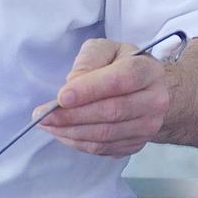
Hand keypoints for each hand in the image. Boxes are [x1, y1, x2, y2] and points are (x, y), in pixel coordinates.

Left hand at [37, 37, 172, 158]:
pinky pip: (103, 149)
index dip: (88, 90)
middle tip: (43, 116)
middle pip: (110, 112)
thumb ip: (89, 60)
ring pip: (105, 135)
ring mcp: (148, 126)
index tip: (61, 97)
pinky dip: (78, 143)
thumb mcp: (107, 49)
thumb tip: (73, 84)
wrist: (152, 91)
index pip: (118, 81)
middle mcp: (154, 100)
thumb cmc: (123, 65)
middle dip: (72, 116)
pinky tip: (63, 133)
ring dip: (71, 132)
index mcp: (147, 70)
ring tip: (47, 125)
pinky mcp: (137, 144)